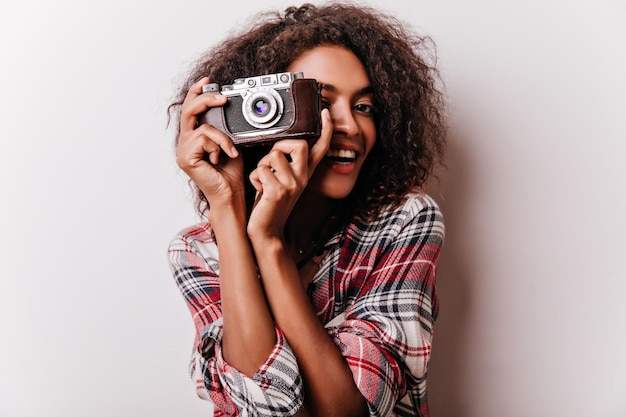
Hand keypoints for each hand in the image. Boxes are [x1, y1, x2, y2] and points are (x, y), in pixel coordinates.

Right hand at [176, 77, 243, 206]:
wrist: (231, 194)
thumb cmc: (232, 172)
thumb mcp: (231, 142)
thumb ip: (225, 127)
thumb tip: (230, 106)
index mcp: (193, 137)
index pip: (190, 109)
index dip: (196, 92)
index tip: (208, 81)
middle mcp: (185, 142)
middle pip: (188, 110)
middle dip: (206, 99)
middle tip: (223, 98)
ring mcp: (183, 150)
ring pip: (202, 126)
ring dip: (222, 137)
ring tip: (231, 151)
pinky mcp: (186, 158)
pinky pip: (204, 137)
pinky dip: (220, 145)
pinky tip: (223, 158)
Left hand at [247, 109, 331, 239]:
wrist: (267, 231)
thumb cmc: (270, 205)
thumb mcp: (282, 182)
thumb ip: (285, 165)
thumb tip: (278, 146)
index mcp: (305, 174)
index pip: (320, 148)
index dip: (326, 129)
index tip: (326, 112)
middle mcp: (302, 178)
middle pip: (299, 144)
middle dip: (280, 146)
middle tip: (272, 161)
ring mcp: (291, 185)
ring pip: (274, 155)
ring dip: (262, 165)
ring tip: (263, 180)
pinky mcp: (277, 191)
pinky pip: (261, 169)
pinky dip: (254, 178)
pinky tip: (259, 190)